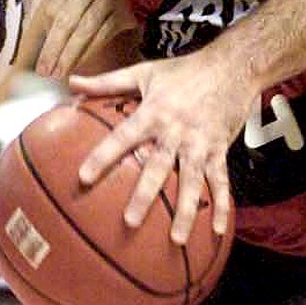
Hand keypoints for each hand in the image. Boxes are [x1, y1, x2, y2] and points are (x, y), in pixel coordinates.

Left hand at [33, 0, 138, 80]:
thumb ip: (52, 6)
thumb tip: (39, 41)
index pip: (53, 7)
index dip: (45, 35)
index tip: (37, 56)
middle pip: (68, 20)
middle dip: (54, 50)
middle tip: (45, 71)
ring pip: (86, 31)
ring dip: (70, 56)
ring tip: (58, 72)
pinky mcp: (126, 10)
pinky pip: (103, 35)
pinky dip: (89, 51)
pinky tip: (78, 63)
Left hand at [70, 52, 249, 244]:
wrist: (233, 66)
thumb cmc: (185, 70)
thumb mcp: (144, 72)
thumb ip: (107, 82)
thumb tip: (72, 82)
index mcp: (154, 112)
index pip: (123, 136)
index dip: (103, 156)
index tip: (83, 178)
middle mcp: (176, 131)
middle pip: (158, 167)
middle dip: (144, 195)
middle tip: (129, 222)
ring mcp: (200, 143)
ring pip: (190, 181)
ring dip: (184, 211)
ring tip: (175, 239)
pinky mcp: (219, 150)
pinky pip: (221, 181)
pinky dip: (221, 205)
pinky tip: (216, 230)